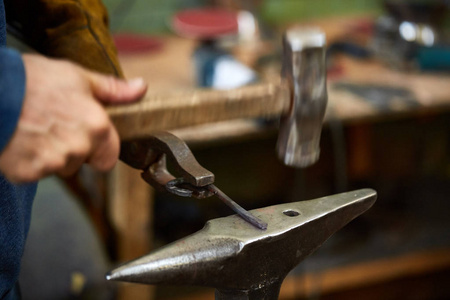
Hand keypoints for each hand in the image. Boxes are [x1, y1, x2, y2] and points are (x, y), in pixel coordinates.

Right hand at [0, 54, 146, 182]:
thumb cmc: (32, 80)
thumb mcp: (78, 77)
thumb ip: (113, 89)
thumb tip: (142, 88)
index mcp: (97, 128)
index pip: (110, 156)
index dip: (98, 147)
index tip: (84, 134)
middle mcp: (79, 149)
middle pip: (82, 162)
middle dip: (73, 151)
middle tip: (52, 128)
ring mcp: (53, 163)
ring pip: (58, 168)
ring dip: (49, 156)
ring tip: (32, 131)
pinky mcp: (27, 172)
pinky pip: (33, 173)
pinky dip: (27, 162)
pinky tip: (18, 142)